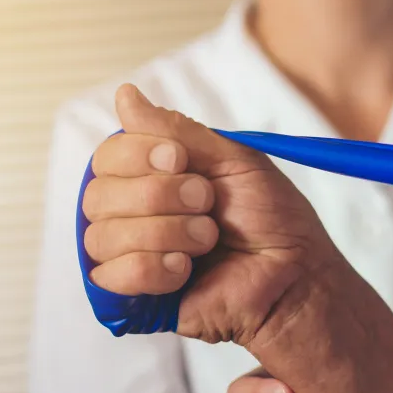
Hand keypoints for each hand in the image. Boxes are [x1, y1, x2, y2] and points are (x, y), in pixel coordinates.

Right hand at [81, 84, 340, 346]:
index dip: (137, 155)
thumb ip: (175, 130)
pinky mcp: (136, 297)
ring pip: (102, 236)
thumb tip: (124, 95)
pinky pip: (109, 277)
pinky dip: (153, 268)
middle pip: (97, 195)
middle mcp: (134, 214)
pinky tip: (185, 270)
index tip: (181, 160)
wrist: (295, 271)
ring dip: (165, 232)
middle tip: (207, 203)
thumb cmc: (271, 216)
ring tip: (207, 239)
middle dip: (158, 195)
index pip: (107, 157)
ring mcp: (132, 256)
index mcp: (153, 177)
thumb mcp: (231, 158)